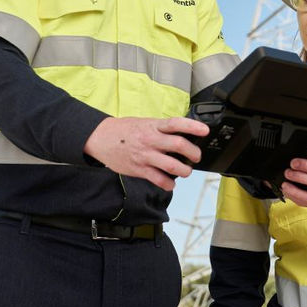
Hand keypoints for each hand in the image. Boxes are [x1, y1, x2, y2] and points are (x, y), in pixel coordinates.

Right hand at [83, 116, 208, 190]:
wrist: (101, 138)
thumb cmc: (125, 130)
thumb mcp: (145, 123)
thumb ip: (162, 129)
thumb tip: (182, 134)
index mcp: (153, 126)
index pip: (176, 124)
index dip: (193, 127)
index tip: (205, 131)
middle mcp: (151, 140)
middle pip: (179, 145)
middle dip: (194, 153)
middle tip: (196, 156)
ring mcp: (145, 156)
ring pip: (172, 166)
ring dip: (185, 171)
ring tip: (186, 171)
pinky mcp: (140, 170)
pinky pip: (159, 180)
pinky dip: (169, 184)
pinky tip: (171, 183)